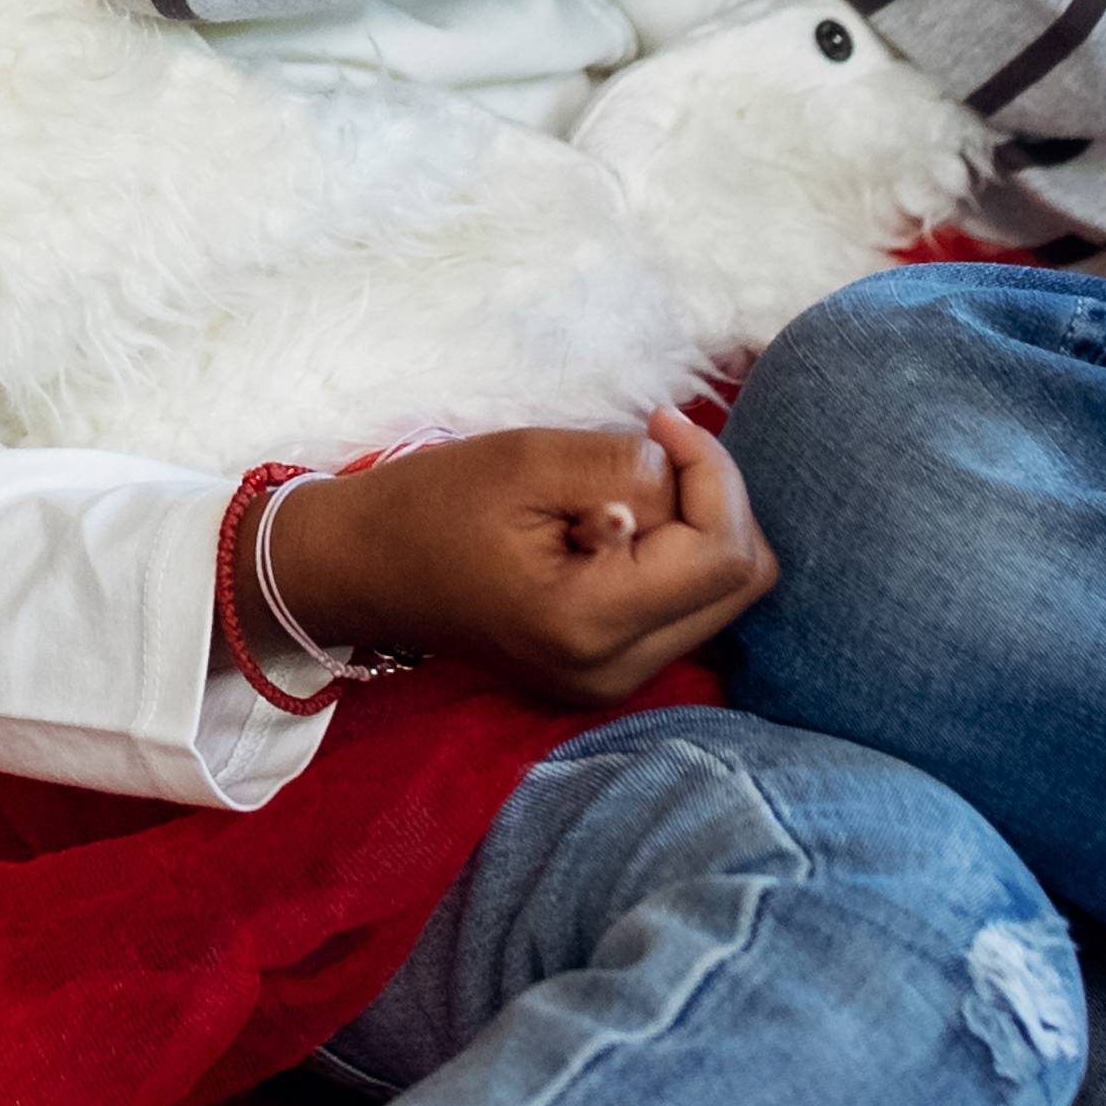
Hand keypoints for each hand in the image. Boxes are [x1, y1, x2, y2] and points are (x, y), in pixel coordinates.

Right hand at [268, 409, 779, 711]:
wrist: (363, 570)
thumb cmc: (433, 505)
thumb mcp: (527, 460)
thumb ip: (624, 467)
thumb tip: (690, 477)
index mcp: (590, 623)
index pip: (724, 554)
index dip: (712, 473)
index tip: (657, 423)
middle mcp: (616, 672)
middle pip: (742, 582)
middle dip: (711, 500)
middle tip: (644, 454)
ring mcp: (615, 682)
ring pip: (724, 595)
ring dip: (694, 526)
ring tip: (617, 493)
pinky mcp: (611, 673)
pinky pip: (688, 607)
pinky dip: (673, 555)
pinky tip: (614, 528)